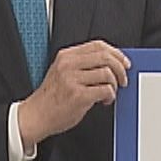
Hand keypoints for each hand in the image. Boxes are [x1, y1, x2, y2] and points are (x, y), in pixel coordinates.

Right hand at [15, 41, 130, 143]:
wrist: (36, 116)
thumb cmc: (51, 97)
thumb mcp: (62, 72)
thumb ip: (82, 64)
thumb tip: (111, 63)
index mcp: (66, 56)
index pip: (98, 45)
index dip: (116, 53)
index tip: (124, 62)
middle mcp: (68, 65)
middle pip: (105, 57)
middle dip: (120, 69)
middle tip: (123, 80)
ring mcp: (72, 80)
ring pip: (107, 74)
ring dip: (114, 85)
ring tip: (109, 93)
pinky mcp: (78, 95)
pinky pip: (105, 90)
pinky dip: (110, 96)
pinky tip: (104, 101)